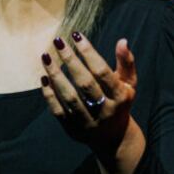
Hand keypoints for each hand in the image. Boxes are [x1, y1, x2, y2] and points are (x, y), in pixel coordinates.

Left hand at [40, 31, 136, 157]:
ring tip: (46, 56)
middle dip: (70, 61)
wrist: (114, 137)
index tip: (76, 35)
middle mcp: (105, 110)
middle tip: (58, 41)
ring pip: (70, 97)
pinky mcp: (74, 130)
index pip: (102, 72)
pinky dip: (50, 95)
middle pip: (85, 83)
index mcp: (120, 96)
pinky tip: (44, 78)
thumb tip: (122, 41)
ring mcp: (89, 122)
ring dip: (56, 76)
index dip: (89, 53)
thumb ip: (127, 63)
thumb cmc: (120, 102)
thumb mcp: (129, 84)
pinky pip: (59, 111)